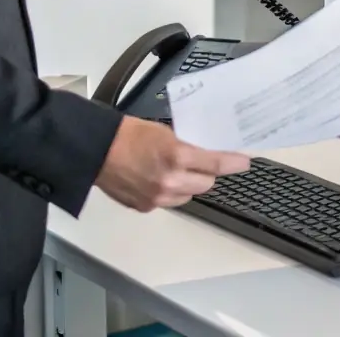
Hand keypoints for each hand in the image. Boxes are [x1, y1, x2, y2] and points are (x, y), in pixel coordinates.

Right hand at [96, 116, 249, 211]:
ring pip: (188, 196)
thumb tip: (202, 154)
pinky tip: (159, 179)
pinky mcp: (146, 207)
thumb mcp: (164, 132)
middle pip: (205, 184)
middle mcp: (170, 181)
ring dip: (189, 185)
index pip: (215, 164)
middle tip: (203, 163)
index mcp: (177, 157)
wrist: (96, 150)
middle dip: (207, 174)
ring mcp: (158, 198)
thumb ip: (186, 146)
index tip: (244, 162)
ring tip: (176, 171)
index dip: (233, 163)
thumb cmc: (127, 134)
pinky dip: (170, 193)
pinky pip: (169, 202)